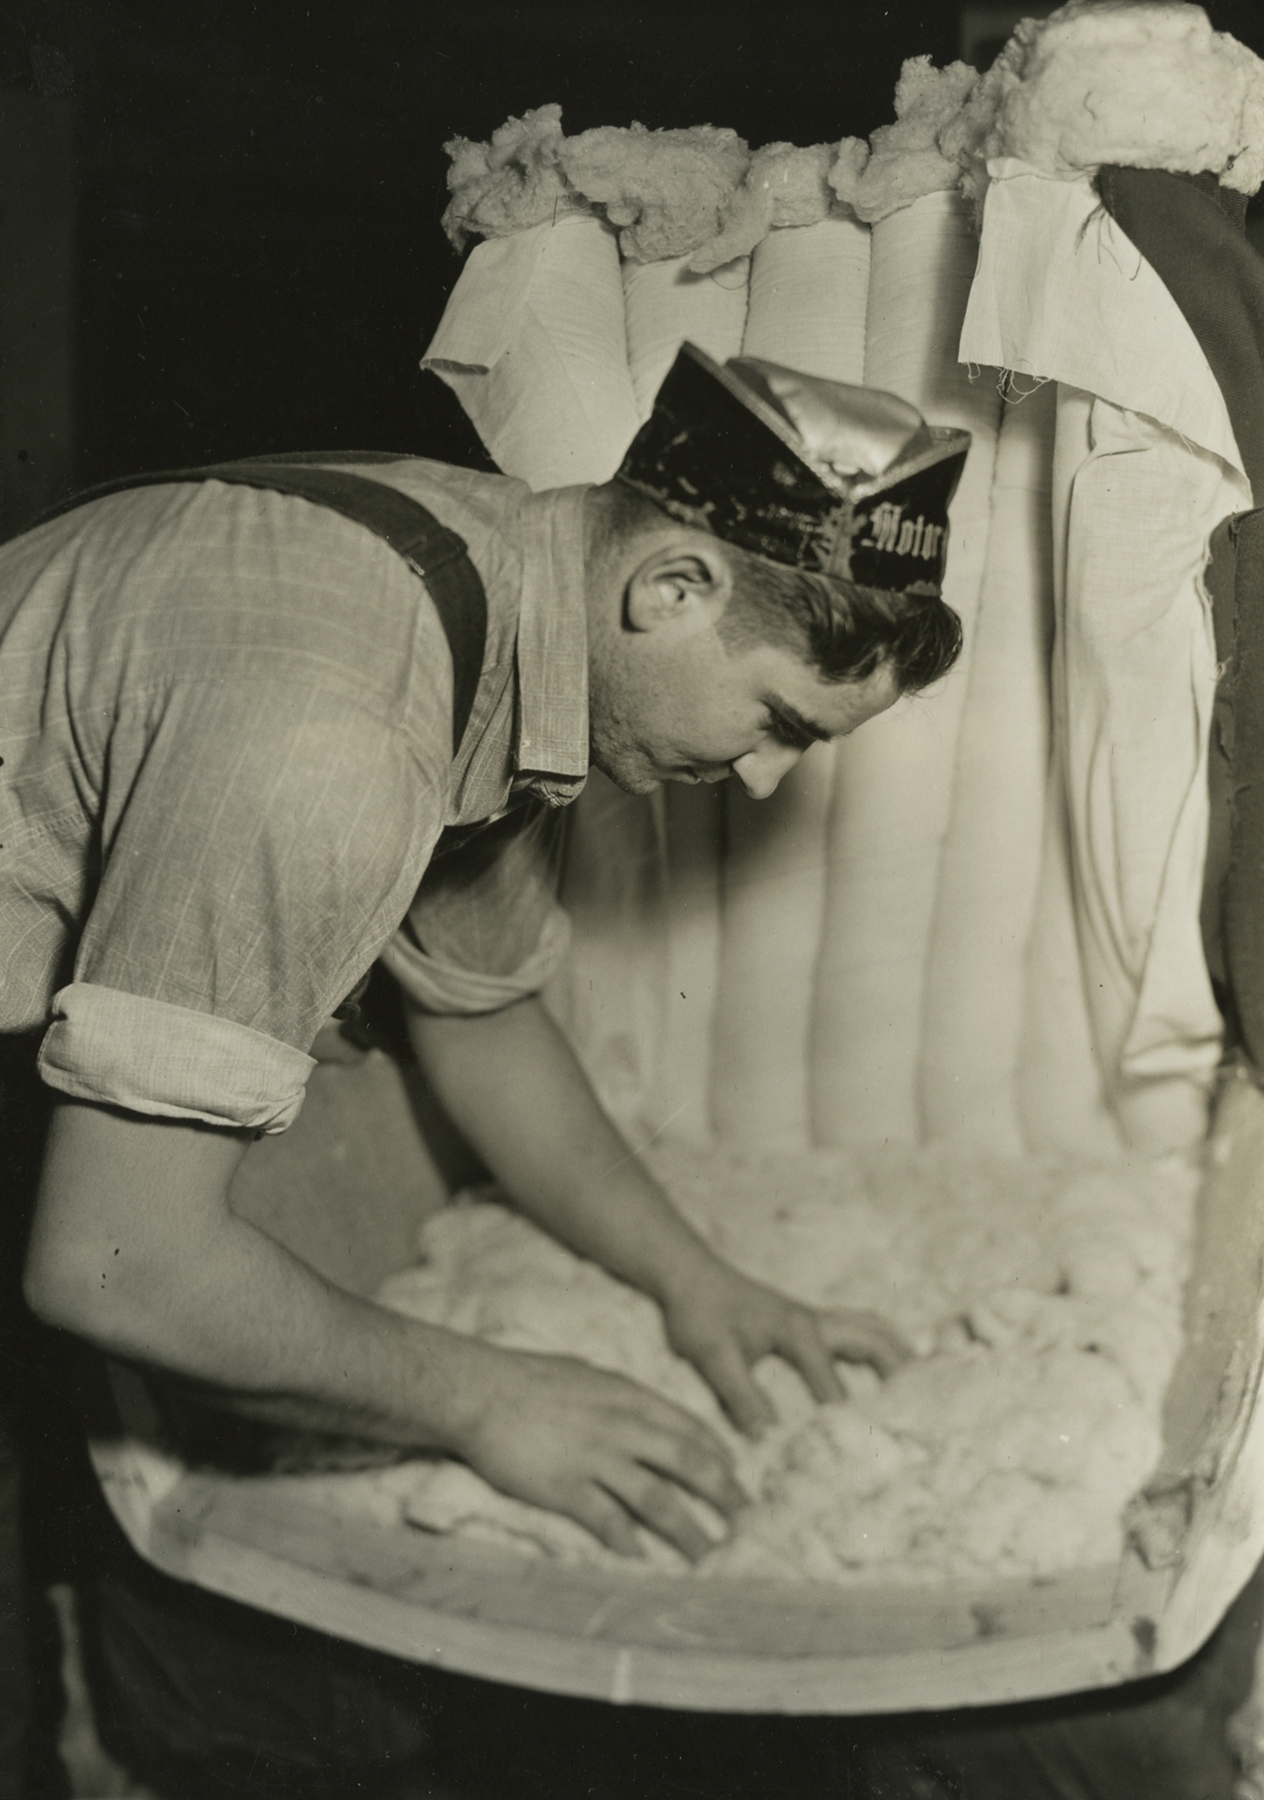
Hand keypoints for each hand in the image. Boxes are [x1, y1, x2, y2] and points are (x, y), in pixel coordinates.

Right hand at [456, 1345, 748, 1561]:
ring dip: (686, 1529)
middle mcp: (621, 1428)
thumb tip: (639, 1410)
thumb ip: (618, 1396)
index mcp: (628, 1397)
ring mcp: (595, 1459)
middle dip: (721, 1493)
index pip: (689, 1427)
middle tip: (743, 1517)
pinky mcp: (566, 1488)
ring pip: (657, 1499)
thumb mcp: (587, 1374)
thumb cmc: (528, 1378)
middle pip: (687, 1464)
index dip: (718, 1454)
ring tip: (706, 1551)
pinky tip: (641, 1556)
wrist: (479, 1390)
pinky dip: (628, 1541)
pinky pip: (607, 1521)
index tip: (736, 1475)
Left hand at [659, 1254, 910, 1437]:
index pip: (833, 1383)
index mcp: (798, 1330)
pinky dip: (879, 1346)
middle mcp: (816, 1320)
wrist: (686, 1274)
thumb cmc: (699, 1313)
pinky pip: (857, 1330)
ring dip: (898, 1356)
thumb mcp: (712, 1355)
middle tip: (927, 1410)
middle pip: (877, 1341)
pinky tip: (883, 1372)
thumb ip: (741, 1395)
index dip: (847, 1419)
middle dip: (903, 1374)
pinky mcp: (807, 1320)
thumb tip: (771, 1440)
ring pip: (873, 1330)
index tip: (866, 1453)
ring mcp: (815, 1317)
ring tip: (921, 1392)